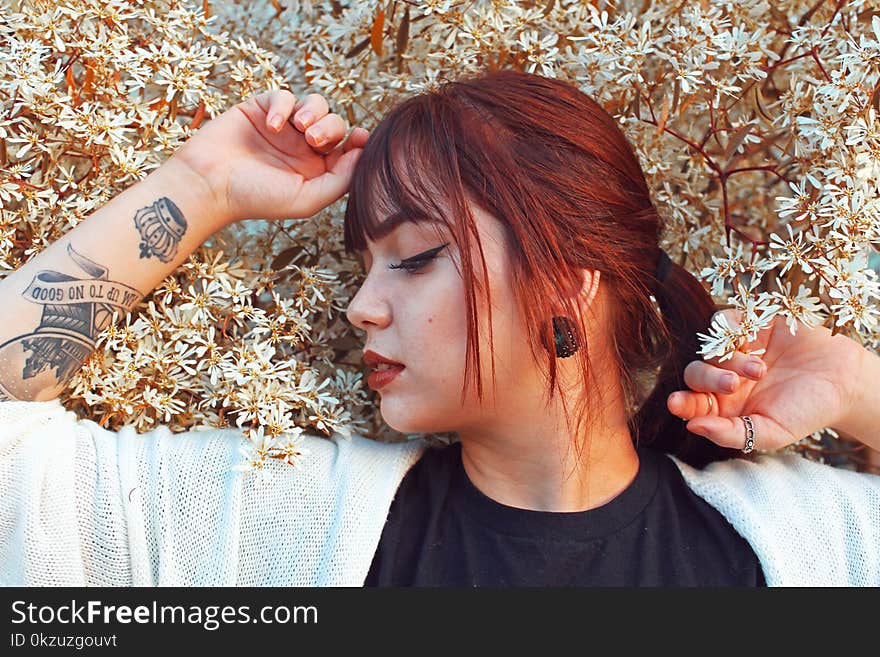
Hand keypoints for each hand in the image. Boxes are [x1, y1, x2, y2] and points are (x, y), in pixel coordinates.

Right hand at [170, 90, 369, 225]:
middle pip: (334, 124)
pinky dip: (283, 105)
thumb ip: (340, 180)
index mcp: (316, 170)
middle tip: (315, 140)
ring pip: (315, 104)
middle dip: (332, 127)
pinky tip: (273, 124)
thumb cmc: (256, 198)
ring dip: (315, 112)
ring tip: (301, 128)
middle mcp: (302, 148)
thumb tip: (362, 154)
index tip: (360, 137)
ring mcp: (283, 128)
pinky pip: (283, 96)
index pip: (347, 149)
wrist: (209, 184)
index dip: (357, 140)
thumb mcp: (307, 199)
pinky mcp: (260, 109)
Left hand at [667, 309, 867, 451]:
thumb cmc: (807, 411)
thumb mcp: (770, 432)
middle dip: (708, 380)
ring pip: (708, 348)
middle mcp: (725, 376)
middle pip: (694, 373)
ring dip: (728, 359)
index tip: (676, 404)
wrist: (845, 380)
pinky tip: (755, 344)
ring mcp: (736, 349)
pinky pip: (723, 322)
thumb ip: (730, 434)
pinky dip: (732, 332)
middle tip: (733, 384)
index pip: (692, 403)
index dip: (681, 403)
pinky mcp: (750, 324)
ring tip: (760, 369)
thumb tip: (692, 427)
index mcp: (724, 405)